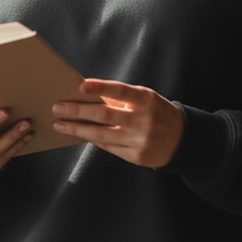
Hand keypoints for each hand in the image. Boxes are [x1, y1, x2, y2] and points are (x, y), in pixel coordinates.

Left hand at [52, 79, 183, 167]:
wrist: (183, 140)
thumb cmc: (157, 113)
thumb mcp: (146, 99)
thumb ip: (121, 99)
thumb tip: (87, 97)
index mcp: (146, 100)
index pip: (119, 91)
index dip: (99, 88)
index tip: (79, 85)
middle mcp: (143, 120)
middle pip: (104, 115)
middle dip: (78, 111)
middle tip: (58, 108)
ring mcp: (139, 140)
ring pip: (101, 134)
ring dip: (77, 129)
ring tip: (60, 124)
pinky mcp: (136, 156)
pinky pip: (108, 147)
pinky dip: (92, 139)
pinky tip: (79, 134)